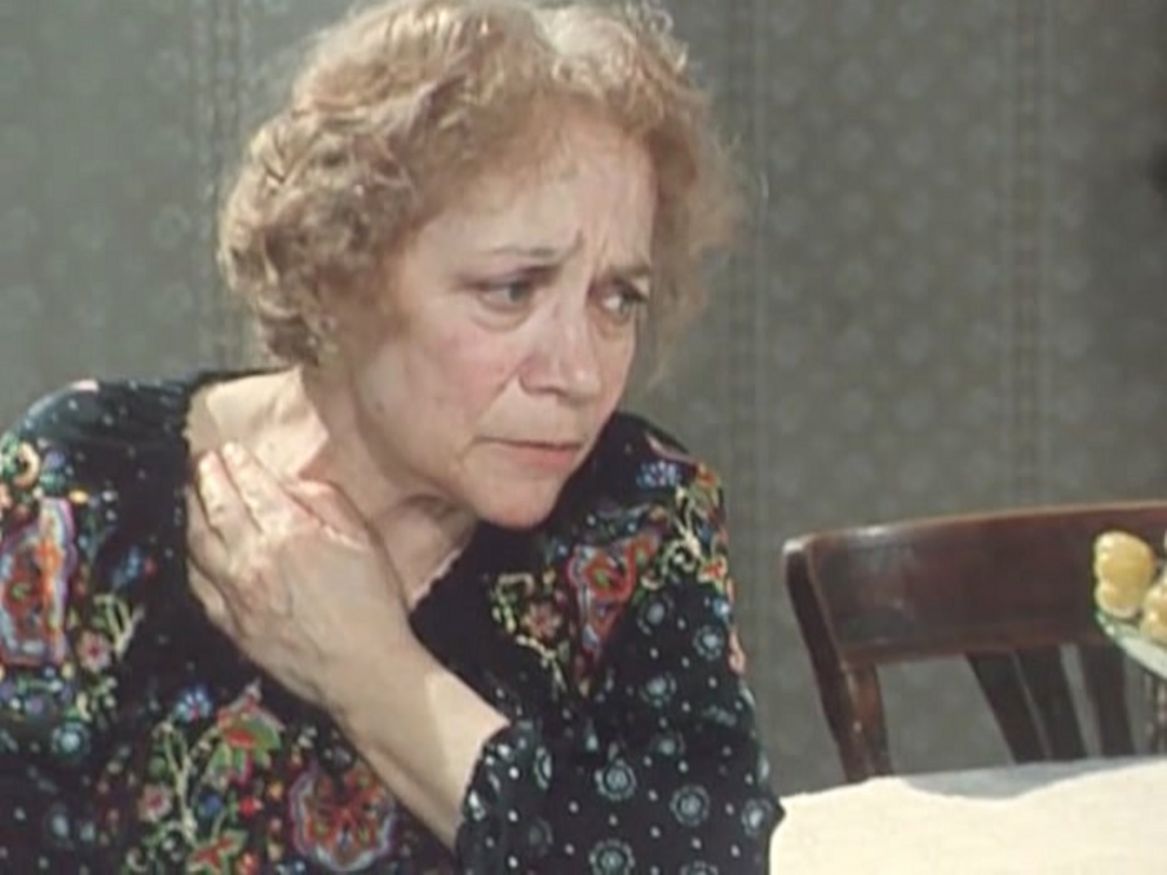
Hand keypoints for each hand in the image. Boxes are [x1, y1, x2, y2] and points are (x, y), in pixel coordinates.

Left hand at [186, 442, 413, 711]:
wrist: (363, 671)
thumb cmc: (372, 607)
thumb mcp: (364, 540)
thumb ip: (327, 503)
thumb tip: (295, 486)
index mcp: (289, 533)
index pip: (251, 486)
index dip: (238, 464)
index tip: (230, 450)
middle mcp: (254, 559)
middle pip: (217, 508)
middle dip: (205, 478)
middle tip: (200, 461)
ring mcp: (238, 595)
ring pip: (198, 544)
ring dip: (191, 512)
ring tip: (189, 495)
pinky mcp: (232, 626)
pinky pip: (198, 586)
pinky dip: (191, 561)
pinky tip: (193, 552)